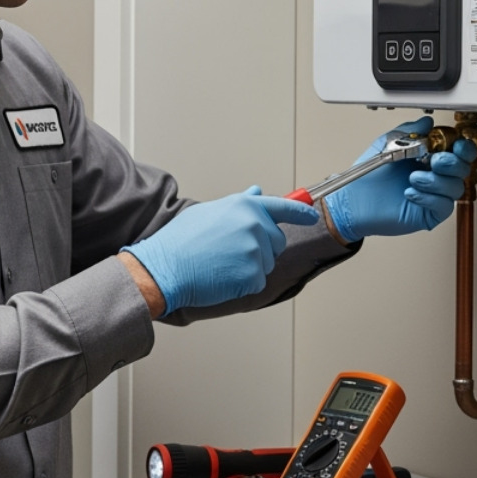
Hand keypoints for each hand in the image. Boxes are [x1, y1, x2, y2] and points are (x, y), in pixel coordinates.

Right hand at [123, 187, 319, 316]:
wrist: (165, 266)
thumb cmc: (181, 240)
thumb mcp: (210, 212)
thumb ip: (239, 204)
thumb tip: (257, 193)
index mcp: (246, 206)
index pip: (284, 207)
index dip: (300, 213)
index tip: (311, 215)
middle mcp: (255, 225)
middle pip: (277, 242)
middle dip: (261, 248)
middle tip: (230, 252)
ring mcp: (256, 251)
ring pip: (266, 264)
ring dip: (249, 267)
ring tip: (220, 263)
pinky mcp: (253, 275)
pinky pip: (256, 282)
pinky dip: (242, 284)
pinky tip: (221, 277)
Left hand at [323, 117, 476, 240]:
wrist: (353, 199)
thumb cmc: (370, 174)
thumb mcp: (388, 143)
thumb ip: (410, 130)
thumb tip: (427, 122)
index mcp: (430, 156)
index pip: (459, 152)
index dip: (463, 148)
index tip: (455, 145)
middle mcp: (435, 176)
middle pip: (463, 169)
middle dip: (451, 163)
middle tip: (433, 161)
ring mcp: (433, 195)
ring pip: (455, 187)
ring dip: (436, 181)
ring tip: (413, 177)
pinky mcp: (428, 214)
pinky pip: (444, 206)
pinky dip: (430, 198)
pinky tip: (410, 192)